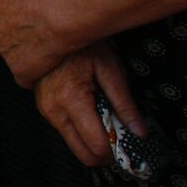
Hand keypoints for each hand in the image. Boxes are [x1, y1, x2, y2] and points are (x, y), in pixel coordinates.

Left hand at [0, 0, 72, 85]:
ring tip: (53, 52)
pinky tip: (49, 68)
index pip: (6, 20)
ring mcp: (8, 54)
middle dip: (26, 40)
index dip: (24, 22)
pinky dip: (35, 75)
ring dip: (32, 57)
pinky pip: (26, 78)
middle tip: (48, 36)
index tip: (39, 20)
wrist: (59, 11)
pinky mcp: (22, 72)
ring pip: (18, 58)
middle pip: (10, 40)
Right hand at [33, 43, 145, 166]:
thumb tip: (140, 132)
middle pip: (83, 154)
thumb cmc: (84, 47)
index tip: (131, 144)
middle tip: (122, 142)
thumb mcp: (110, 69)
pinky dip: (84, 133)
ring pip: (74, 146)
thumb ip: (125, 103)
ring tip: (109, 126)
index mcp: (71, 100)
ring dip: (94, 144)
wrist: (52, 32)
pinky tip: (94, 116)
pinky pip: (67, 133)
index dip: (117, 151)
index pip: (96, 144)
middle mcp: (54, 110)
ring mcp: (46, 111)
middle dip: (105, 154)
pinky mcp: (45, 110)